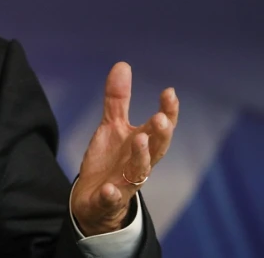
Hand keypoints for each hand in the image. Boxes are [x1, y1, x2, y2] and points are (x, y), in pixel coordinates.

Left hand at [70, 62, 178, 235]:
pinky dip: (112, 195)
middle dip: (159, 135)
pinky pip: (112, 199)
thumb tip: (123, 64)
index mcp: (141, 144)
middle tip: (160, 118)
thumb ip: (118, 99)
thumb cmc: (110, 160)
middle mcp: (138, 164)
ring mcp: (124, 183)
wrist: (94, 199)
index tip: (170, 92)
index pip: (160, 128)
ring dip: (140, 157)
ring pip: (138, 173)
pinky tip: (109, 189)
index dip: (168, 112)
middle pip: (156, 150)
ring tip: (138, 139)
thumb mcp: (112, 127)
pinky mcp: (107, 200)